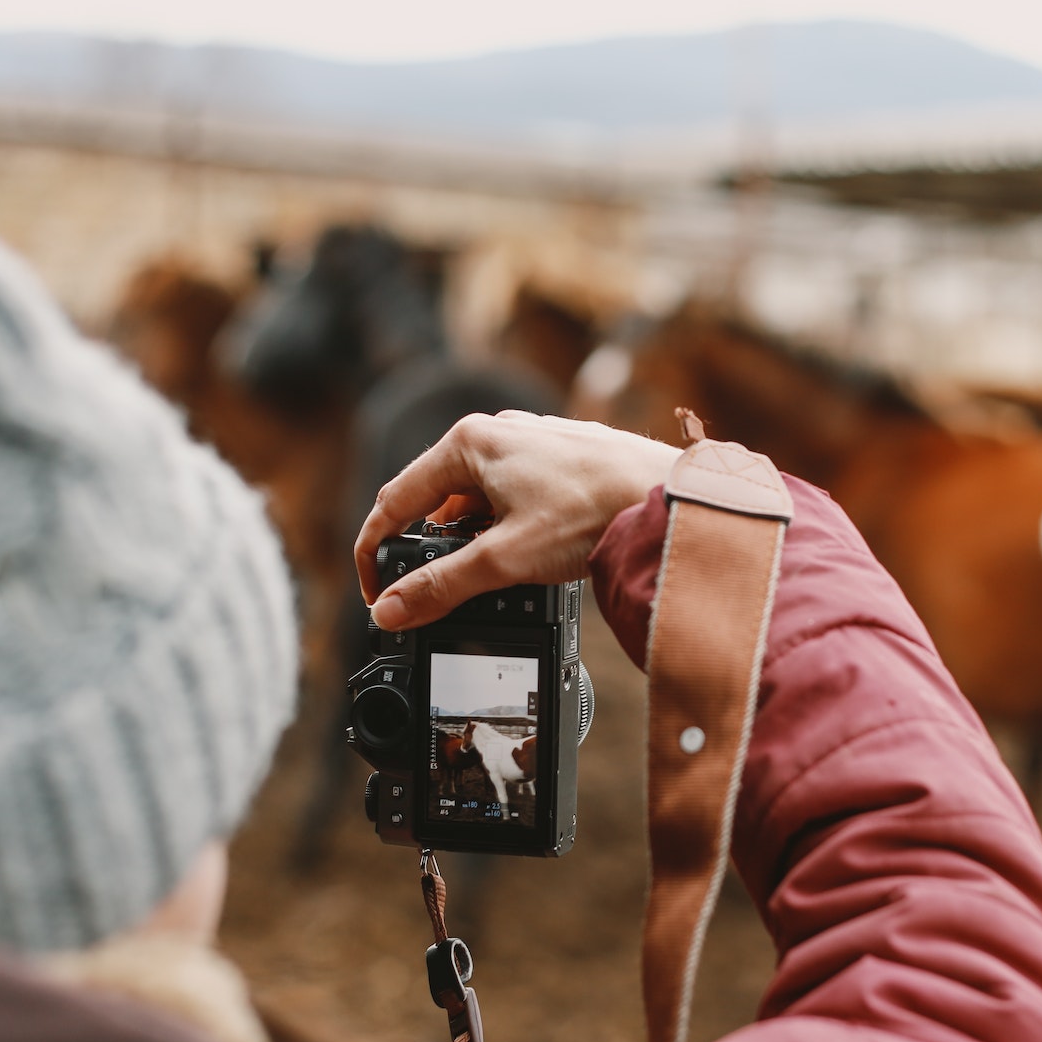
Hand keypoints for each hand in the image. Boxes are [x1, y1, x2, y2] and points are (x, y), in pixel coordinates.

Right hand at [355, 412, 679, 630]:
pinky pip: (509, 496)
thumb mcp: (504, 559)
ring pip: (475, 500)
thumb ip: (440, 586)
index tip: (376, 593)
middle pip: (434, 500)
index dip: (376, 553)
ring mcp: (528, 443)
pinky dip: (503, 528)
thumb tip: (391, 609)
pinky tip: (524, 555)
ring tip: (489, 577)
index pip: (394, 501)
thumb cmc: (595, 508)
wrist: (666, 494)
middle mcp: (495, 431)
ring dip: (470, 541)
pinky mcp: (556, 459)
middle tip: (431, 593)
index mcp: (468, 442)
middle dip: (428, 549)